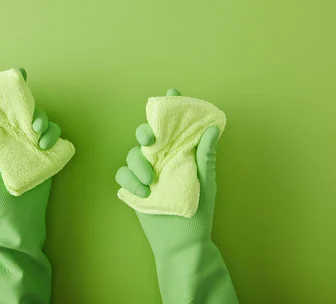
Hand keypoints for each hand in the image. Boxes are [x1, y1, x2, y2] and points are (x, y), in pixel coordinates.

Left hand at [0, 68, 61, 229]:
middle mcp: (12, 135)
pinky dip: (52, 134)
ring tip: (36, 133)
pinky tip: (45, 143)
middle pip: (20, 106)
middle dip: (23, 96)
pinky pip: (54, 135)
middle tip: (24, 95)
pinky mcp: (47, 153)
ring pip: (40, 118)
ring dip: (41, 119)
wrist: (15, 219)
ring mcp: (30, 144)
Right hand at [116, 88, 219, 249]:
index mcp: (181, 154)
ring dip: (138, 163)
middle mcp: (162, 159)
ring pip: (132, 154)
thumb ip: (205, 157)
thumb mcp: (206, 183)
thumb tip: (213, 129)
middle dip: (145, 131)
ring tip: (150, 180)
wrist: (181, 242)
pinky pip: (122, 174)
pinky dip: (130, 180)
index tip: (172, 92)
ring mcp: (146, 173)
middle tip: (150, 139)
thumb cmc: (198, 212)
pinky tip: (143, 192)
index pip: (176, 127)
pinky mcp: (133, 187)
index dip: (173, 108)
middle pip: (147, 135)